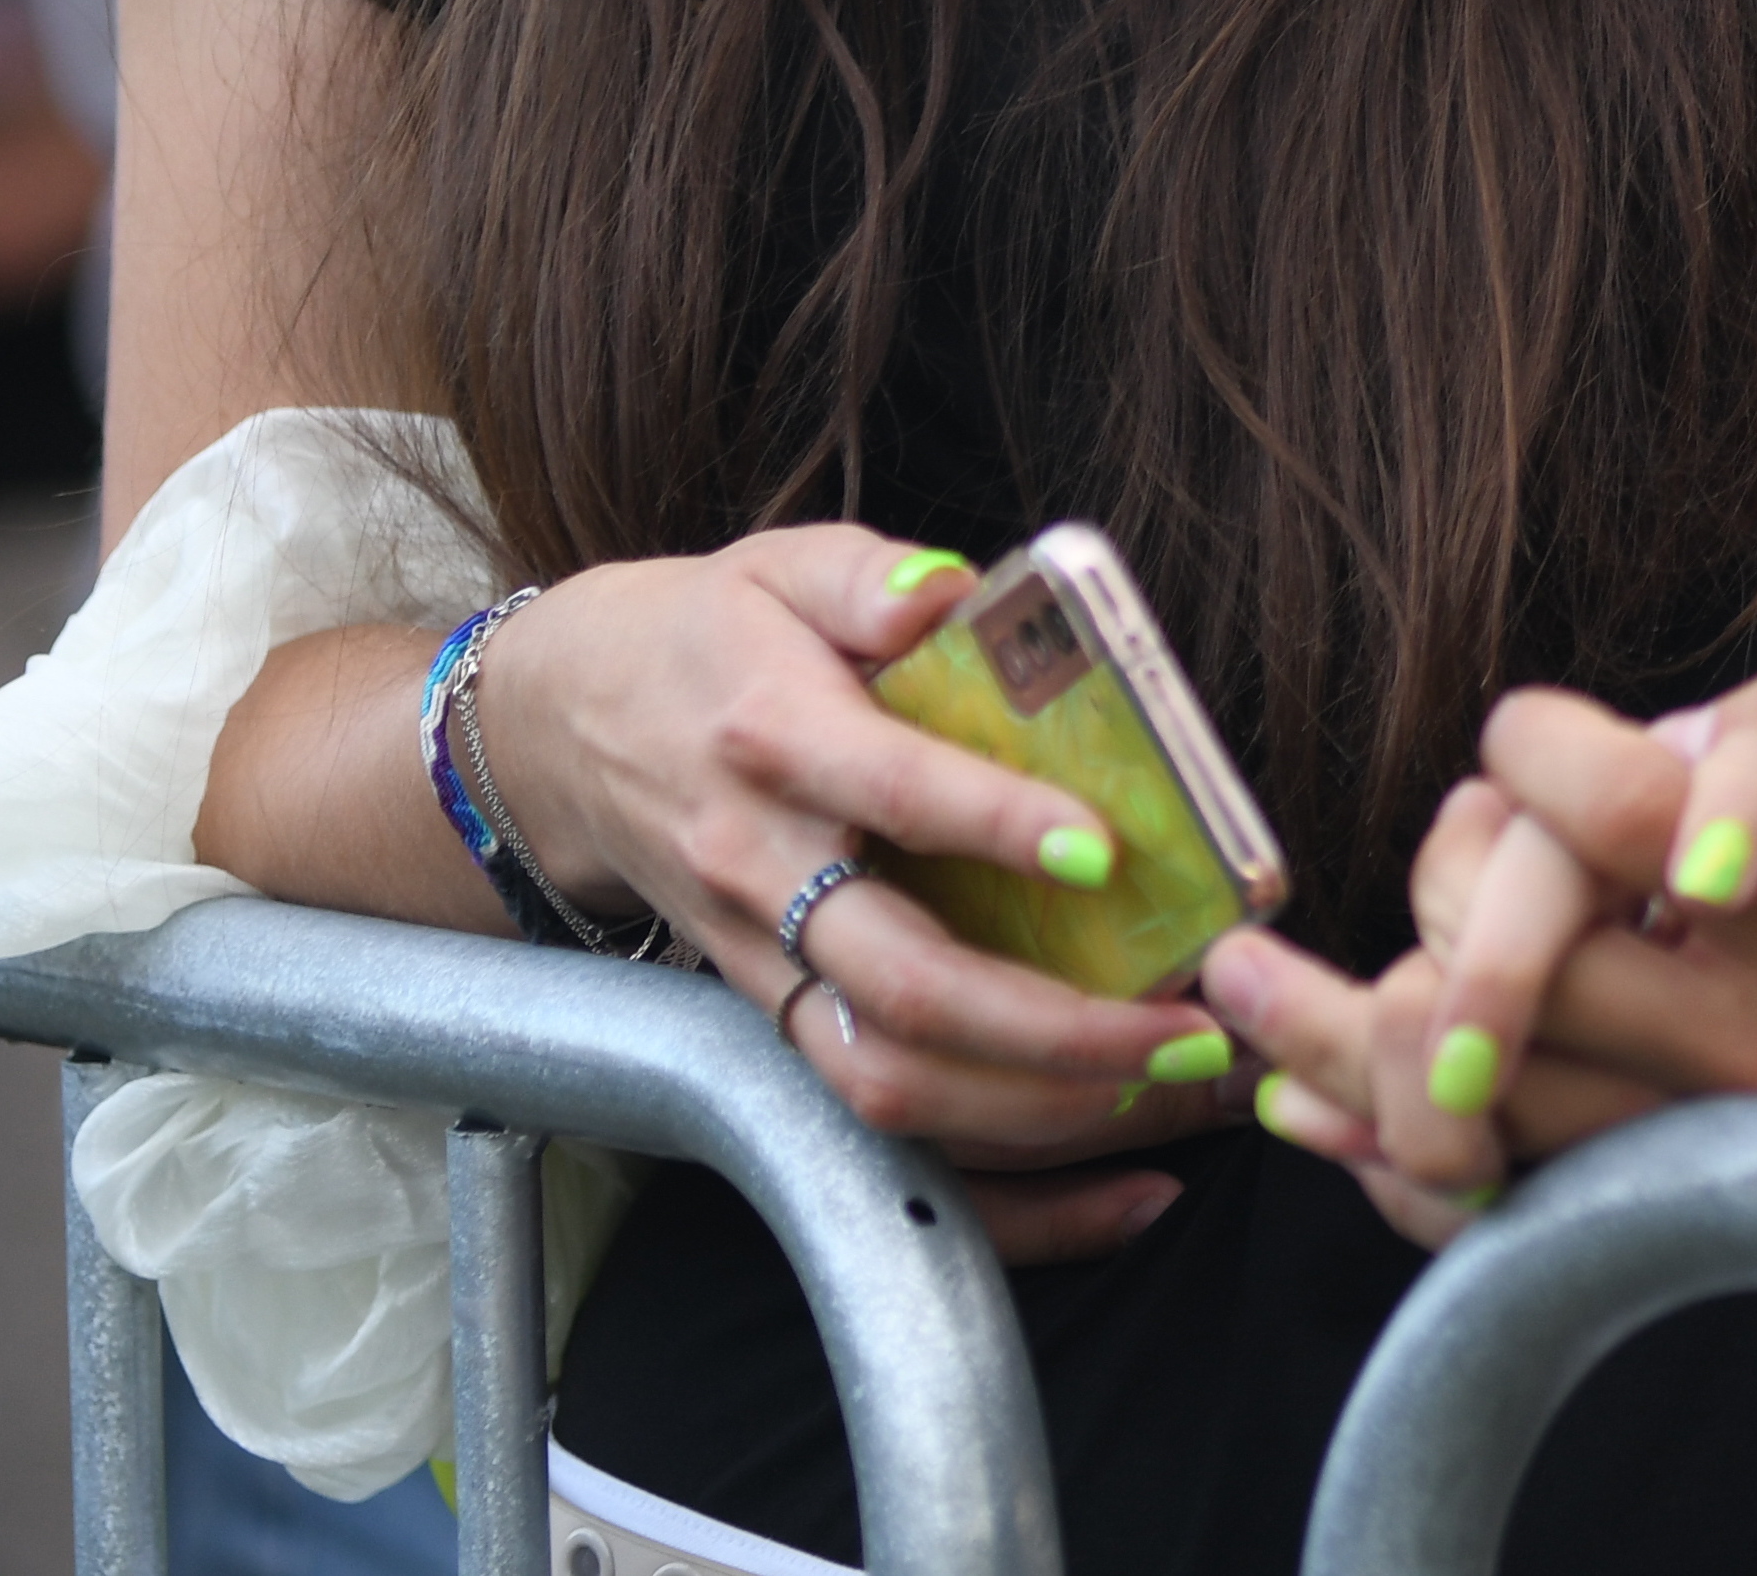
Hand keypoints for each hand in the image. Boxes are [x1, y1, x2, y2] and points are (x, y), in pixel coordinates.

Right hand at [463, 531, 1231, 1246]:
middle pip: (904, 986)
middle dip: (1058, 1028)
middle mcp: (763, 872)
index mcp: (776, 741)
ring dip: (1044, 1113)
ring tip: (1179, 1095)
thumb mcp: (785, 567)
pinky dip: (1001, 1189)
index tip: (1102, 848)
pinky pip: (881, 1133)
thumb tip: (949, 596)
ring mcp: (763, 967)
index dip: (993, 824)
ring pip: (890, 1084)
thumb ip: (872, 578)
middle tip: (1189, 1028)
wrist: (566, 729)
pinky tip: (1118, 1187)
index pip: (889, 792)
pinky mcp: (772, 1027)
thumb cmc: (712, 640)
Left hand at [1205, 673, 1756, 1243]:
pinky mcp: (1702, 1186)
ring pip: (1482, 1098)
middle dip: (1434, 879)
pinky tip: (1317, 1107)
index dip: (1541, 749)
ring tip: (1241, 990)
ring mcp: (1718, 1132)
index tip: (1541, 734)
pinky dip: (1400, 1152)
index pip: (1609, 815)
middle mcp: (1749, 1037)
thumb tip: (1649, 747)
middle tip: (1421, 849)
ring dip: (1346, 1032)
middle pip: (1504, 964)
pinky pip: (1521, 1189)